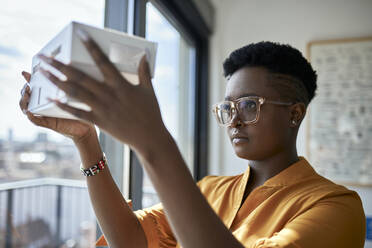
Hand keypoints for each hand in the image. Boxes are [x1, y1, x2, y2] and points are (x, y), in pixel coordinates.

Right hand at [19, 71, 95, 142]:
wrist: (88, 126)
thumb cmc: (83, 109)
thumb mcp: (75, 93)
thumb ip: (70, 82)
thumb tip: (69, 65)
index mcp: (48, 96)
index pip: (33, 86)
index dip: (27, 80)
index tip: (25, 73)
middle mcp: (44, 105)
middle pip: (26, 96)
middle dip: (23, 90)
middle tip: (27, 86)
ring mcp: (45, 114)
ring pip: (26, 108)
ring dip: (23, 102)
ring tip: (27, 96)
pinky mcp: (49, 124)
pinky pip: (36, 121)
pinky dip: (31, 117)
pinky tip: (29, 112)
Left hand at [37, 30, 166, 154]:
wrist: (149, 137)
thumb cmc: (151, 113)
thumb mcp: (149, 90)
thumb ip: (144, 72)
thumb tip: (143, 55)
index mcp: (121, 84)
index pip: (103, 62)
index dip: (92, 47)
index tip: (80, 35)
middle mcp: (108, 94)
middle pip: (80, 76)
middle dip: (60, 65)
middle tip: (44, 56)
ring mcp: (102, 108)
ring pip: (75, 92)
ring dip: (57, 82)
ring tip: (43, 73)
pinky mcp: (99, 121)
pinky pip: (78, 112)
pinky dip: (64, 106)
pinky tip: (52, 99)